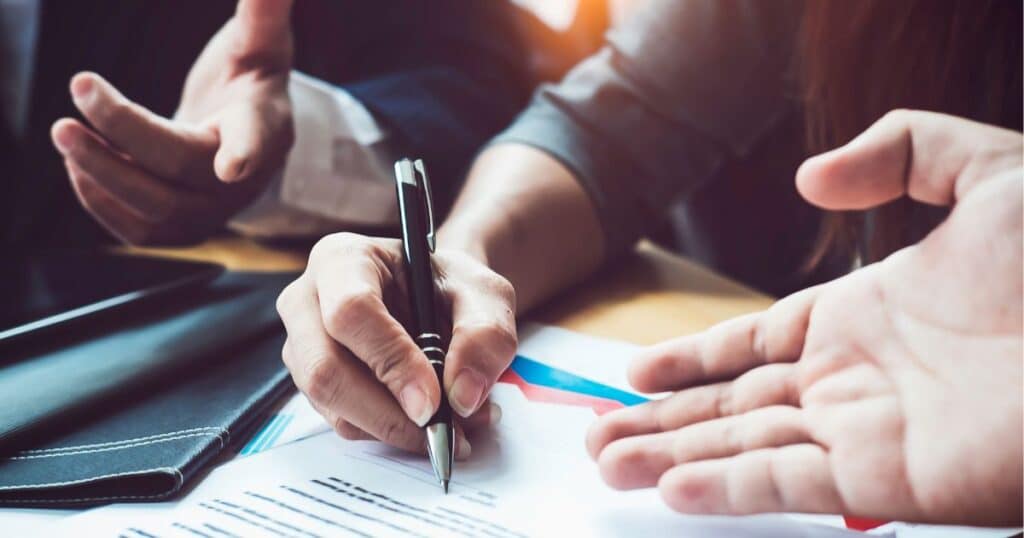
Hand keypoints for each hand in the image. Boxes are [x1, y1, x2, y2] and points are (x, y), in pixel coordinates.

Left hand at [50, 0, 294, 244]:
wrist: (245, 139)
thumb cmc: (249, 82)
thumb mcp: (258, 44)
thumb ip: (262, 14)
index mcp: (265, 127)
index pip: (258, 140)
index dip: (246, 153)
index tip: (232, 167)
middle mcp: (243, 179)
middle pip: (184, 168)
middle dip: (126, 134)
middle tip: (76, 96)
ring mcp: (214, 210)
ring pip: (159, 210)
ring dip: (105, 174)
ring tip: (66, 134)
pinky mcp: (184, 229)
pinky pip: (141, 231)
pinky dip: (102, 200)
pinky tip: (78, 163)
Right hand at [276, 233, 516, 455]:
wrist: (437, 299)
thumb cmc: (451, 287)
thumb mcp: (486, 295)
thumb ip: (485, 335)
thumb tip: (461, 395)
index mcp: (343, 259)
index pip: (351, 312)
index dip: (391, 361)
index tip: (432, 401)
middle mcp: (307, 300)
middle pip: (325, 369)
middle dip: (387, 412)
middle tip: (442, 430)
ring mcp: (302, 345)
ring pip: (332, 404)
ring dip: (394, 427)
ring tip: (451, 423)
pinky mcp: (312, 383)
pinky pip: (342, 421)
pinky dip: (389, 432)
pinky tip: (426, 421)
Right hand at [587, 110, 1022, 525]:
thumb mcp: (990, 170)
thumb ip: (899, 151)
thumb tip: (808, 182)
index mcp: (864, 315)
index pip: (755, 345)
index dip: (693, 360)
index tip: (634, 373)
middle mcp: (853, 379)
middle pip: (734, 405)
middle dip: (661, 422)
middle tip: (594, 437)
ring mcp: (867, 430)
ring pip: (745, 447)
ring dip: (673, 458)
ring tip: (606, 465)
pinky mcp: (890, 478)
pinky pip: (791, 484)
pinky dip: (729, 489)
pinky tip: (671, 490)